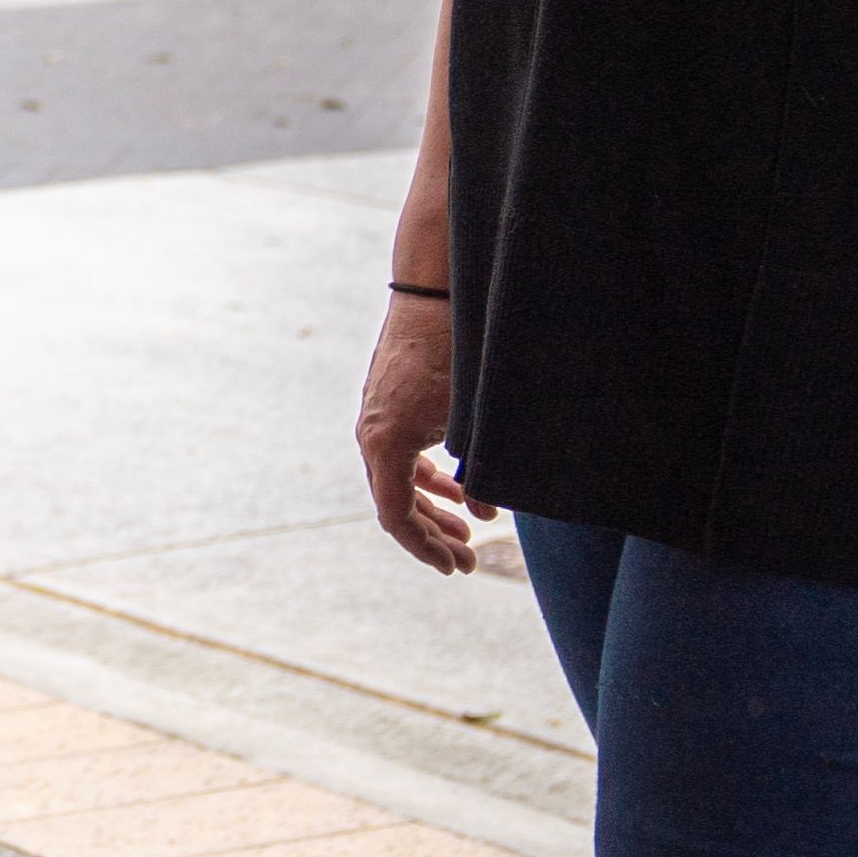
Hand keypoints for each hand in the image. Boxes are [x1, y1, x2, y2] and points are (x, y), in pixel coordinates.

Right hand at [356, 289, 489, 574]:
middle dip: (433, 535)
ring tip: (467, 527)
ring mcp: (376, 418)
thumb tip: (486, 516)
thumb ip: (480, 474)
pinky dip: (426, 476)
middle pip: (395, 503)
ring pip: (397, 480)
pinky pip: (400, 454)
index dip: (425, 548)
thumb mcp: (474, 421)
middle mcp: (371, 434)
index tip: (456, 565)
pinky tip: (456, 486)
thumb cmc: (457, 353)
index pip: (396, 517)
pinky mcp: (387, 403)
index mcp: (385, 443)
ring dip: (431, 507)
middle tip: (469, 558)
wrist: (433, 291)